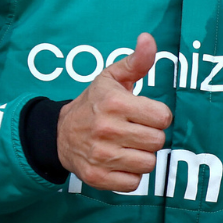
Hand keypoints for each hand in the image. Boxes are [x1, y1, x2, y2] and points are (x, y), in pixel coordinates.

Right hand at [55, 33, 172, 191]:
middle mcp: (107, 129)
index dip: (158, 116)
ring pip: (148, 163)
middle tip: (136, 130)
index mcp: (115, 103)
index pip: (163, 118)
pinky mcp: (98, 177)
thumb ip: (136, 61)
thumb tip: (148, 39)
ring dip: (142, 156)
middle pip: (158, 141)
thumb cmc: (94, 102)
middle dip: (151, 136)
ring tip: (128, 145)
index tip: (145, 114)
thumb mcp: (112, 78)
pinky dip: (131, 175)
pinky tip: (120, 161)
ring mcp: (101, 156)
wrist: (60, 134)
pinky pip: (134, 183)